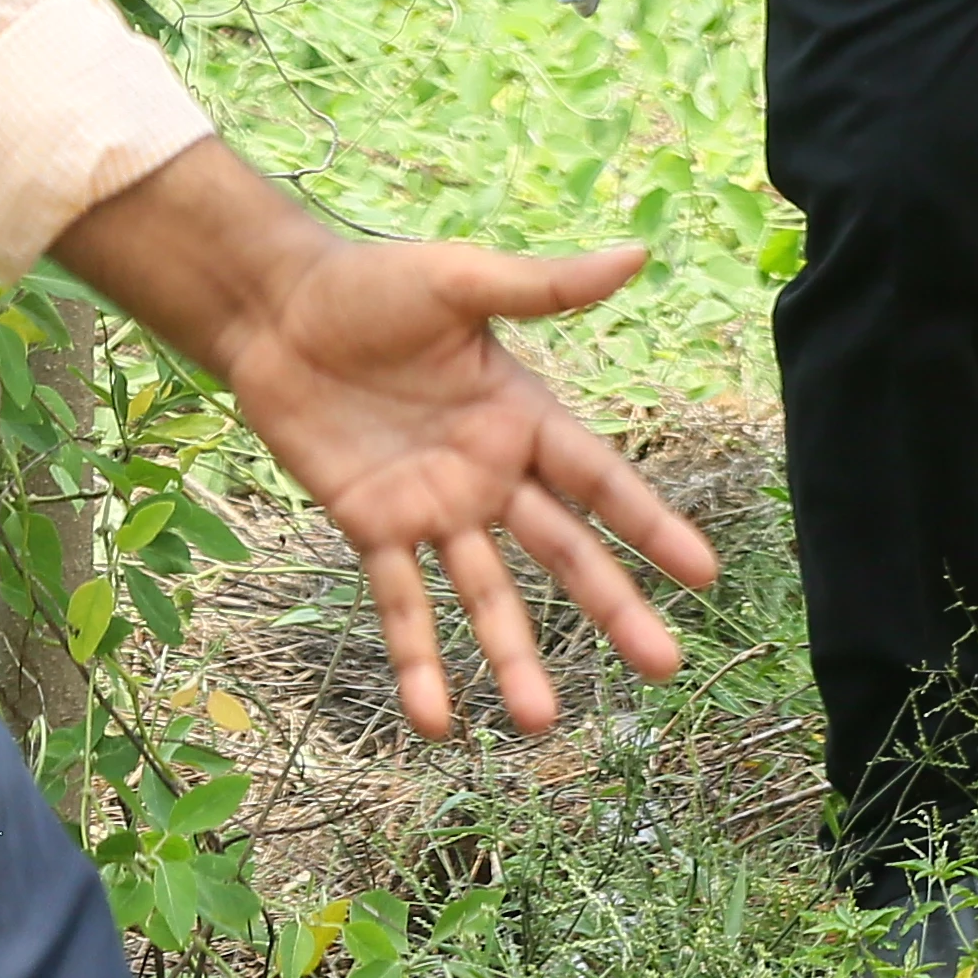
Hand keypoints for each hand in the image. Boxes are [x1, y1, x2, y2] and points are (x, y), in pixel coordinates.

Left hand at [54, 139, 720, 738]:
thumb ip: (543, 287)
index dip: (651, 526)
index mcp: (522, 415)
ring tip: (540, 721)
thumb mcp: (461, 280)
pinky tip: (434, 721)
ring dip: (513, 657)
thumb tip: (637, 256)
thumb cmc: (370, 284)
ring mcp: (433, 509)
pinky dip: (416, 662)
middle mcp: (489, 473)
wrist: (275, 312)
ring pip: (486, 595)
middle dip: (613, 607)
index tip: (702, 574)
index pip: (601, 482)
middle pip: (563, 552)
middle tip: (663, 667)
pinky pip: (399, 605)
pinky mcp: (372, 529)